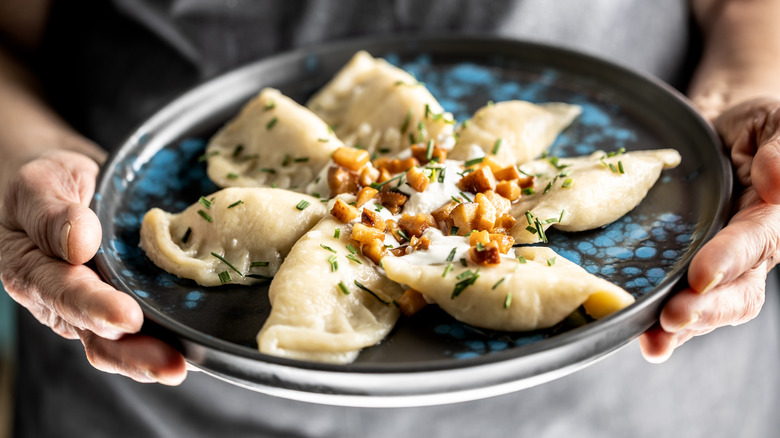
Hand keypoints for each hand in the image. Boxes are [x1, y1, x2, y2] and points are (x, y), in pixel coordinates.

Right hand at [0, 151, 186, 383]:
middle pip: (97, 339)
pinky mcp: (121, 308)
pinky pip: (144, 333)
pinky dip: (168, 342)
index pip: (66, 296)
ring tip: (186, 367)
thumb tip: (79, 243)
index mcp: (33, 272)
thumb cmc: (50, 185)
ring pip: (122, 346)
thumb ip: (51, 214)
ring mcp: (93, 311)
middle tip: (172, 365)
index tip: (129, 319)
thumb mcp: (40, 184)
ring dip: (154, 360)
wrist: (65, 189)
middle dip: (135, 355)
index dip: (98, 309)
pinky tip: (197, 349)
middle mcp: (62, 303)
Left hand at [640, 98, 779, 361]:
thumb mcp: (772, 123)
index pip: (756, 242)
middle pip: (739, 290)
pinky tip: (650, 343)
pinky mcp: (695, 270)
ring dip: (686, 326)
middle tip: (672, 317)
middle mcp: (753, 248)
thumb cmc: (753, 128)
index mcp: (773, 215)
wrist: (717, 133)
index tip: (701, 275)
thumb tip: (775, 178)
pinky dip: (670, 329)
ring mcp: (725, 264)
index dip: (730, 259)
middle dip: (707, 308)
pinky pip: (688, 303)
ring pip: (714, 306)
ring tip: (656, 338)